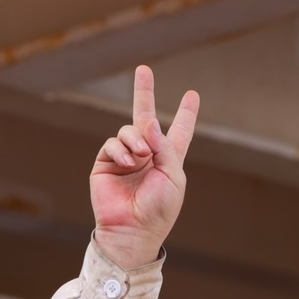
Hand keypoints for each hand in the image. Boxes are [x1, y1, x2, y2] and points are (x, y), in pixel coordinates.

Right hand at [90, 64, 199, 269]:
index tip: (192, 95)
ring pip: (128, 130)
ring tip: (141, 156)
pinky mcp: (106, 163)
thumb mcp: (172, 177)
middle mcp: (147, 155)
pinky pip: (112, 143)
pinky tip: (128, 163)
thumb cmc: (159, 209)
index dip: (186, 114)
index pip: (179, 132)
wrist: (134, 229)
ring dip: (135, 139)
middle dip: (144, 92)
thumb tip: (149, 121)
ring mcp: (125, 158)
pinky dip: (121, 150)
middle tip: (144, 69)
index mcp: (168, 160)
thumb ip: (165, 146)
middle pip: (145, 118)